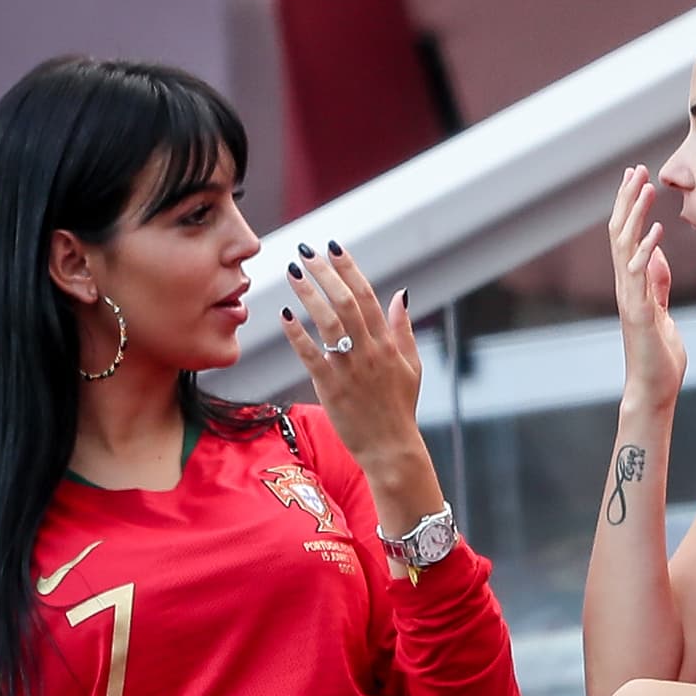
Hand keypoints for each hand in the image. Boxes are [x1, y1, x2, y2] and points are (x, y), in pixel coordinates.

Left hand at [281, 244, 421, 467]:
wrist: (391, 447)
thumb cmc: (400, 408)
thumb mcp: (412, 366)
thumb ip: (403, 329)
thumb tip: (400, 294)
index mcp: (388, 344)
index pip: (368, 296)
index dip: (350, 269)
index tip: (334, 247)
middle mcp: (369, 352)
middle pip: (346, 303)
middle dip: (326, 273)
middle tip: (307, 251)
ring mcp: (350, 369)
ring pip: (328, 323)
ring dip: (309, 295)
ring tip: (293, 272)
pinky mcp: (331, 388)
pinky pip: (312, 355)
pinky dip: (297, 335)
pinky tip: (284, 315)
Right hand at [609, 166, 686, 410]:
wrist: (653, 389)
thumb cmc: (660, 355)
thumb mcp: (662, 312)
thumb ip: (657, 284)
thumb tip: (656, 257)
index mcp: (631, 284)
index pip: (625, 237)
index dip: (629, 206)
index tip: (637, 178)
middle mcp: (625, 287)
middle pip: (619, 234)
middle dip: (627, 200)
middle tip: (635, 169)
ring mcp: (629, 299)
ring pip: (624, 248)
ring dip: (634, 216)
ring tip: (644, 188)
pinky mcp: (638, 314)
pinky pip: (640, 277)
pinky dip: (647, 252)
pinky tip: (657, 231)